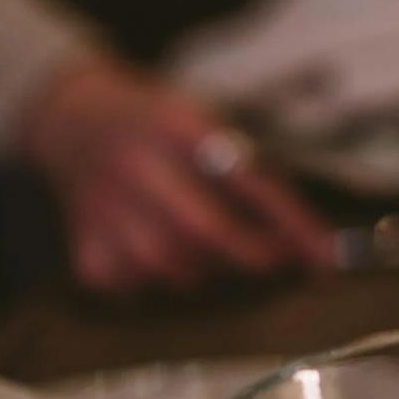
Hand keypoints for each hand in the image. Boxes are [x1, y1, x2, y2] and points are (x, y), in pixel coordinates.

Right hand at [20, 58, 334, 294]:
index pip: (250, 181)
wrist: (74, 117)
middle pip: (205, 231)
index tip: (325, 255)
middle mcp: (139, 165)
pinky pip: (127, 281)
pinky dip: (152, 281)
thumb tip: (310, 232)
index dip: (292, 223)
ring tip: (213, 255)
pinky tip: (157, 260)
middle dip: (252, 255)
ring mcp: (103, 204)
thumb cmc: (162, 125)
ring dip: (203, 270)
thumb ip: (252, 168)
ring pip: (167, 264)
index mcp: (183, 127)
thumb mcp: (209, 120)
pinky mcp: (81, 238)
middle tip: (278, 264)